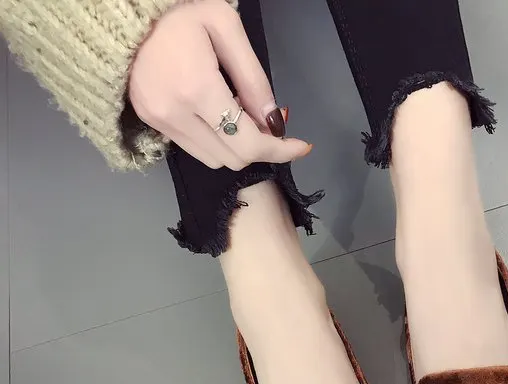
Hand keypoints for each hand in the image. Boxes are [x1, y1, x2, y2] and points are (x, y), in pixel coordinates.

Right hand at [129, 0, 309, 169]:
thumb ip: (253, 78)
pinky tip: (216, 113)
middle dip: (259, 146)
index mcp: (196, 88)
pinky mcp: (152, 123)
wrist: (121, 12)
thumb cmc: (177, 12)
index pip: (248, 143)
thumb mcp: (225, 27)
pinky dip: (215, 140)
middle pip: (234, 158)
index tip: (300, 147)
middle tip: (266, 120)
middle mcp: (176, 114)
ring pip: (215, 159)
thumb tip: (274, 121)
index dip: (279, 150)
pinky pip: (195, 149)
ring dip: (236, 145)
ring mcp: (160, 122)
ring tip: (236, 110)